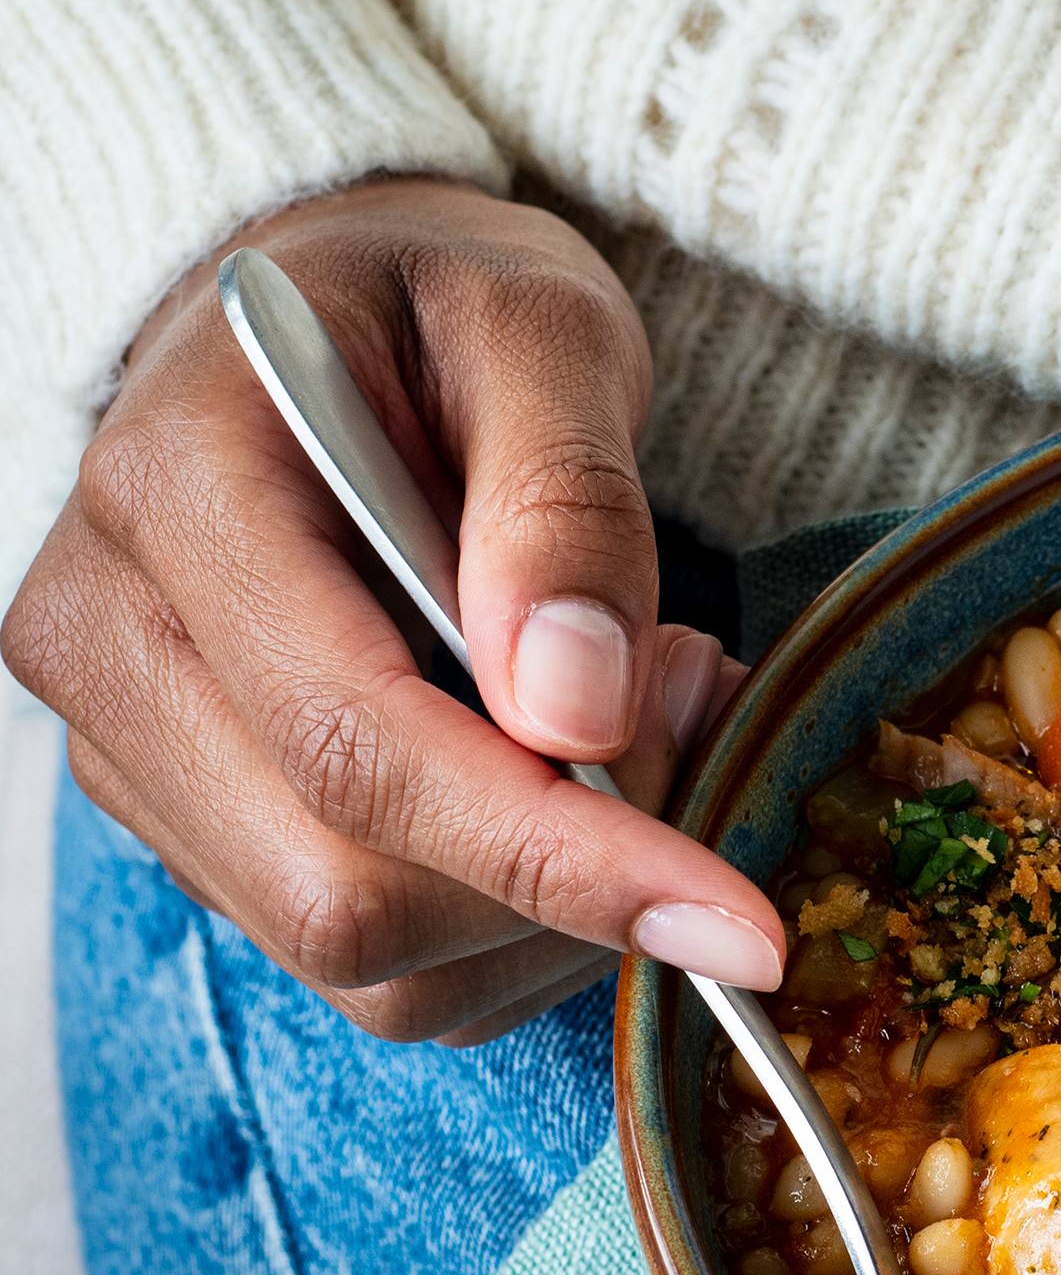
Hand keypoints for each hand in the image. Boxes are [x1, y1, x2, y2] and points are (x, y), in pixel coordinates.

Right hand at [2, 177, 781, 1043]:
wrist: (336, 321)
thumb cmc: (438, 309)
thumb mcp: (541, 327)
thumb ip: (565, 504)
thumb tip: (574, 713)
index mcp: (176, 496)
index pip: (357, 749)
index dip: (562, 859)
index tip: (737, 924)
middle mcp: (111, 648)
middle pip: (347, 895)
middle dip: (566, 874)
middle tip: (687, 706)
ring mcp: (138, 756)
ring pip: (368, 963)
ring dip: (555, 908)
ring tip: (634, 725)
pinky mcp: (198, 828)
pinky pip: (383, 965)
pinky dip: (522, 924)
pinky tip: (575, 794)